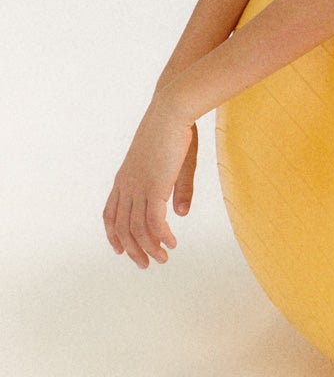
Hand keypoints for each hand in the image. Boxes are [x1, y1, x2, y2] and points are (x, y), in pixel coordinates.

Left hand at [103, 94, 197, 268]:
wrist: (172, 111)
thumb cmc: (176, 131)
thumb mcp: (175, 164)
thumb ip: (178, 190)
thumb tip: (180, 214)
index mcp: (125, 177)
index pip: (110, 213)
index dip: (113, 234)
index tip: (120, 250)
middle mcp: (126, 185)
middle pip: (122, 227)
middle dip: (133, 249)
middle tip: (145, 264)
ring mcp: (138, 187)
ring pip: (137, 229)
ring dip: (149, 248)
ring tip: (162, 259)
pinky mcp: (154, 188)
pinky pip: (154, 222)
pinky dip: (161, 237)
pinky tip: (172, 244)